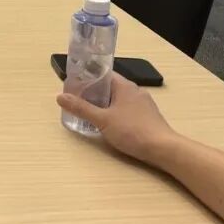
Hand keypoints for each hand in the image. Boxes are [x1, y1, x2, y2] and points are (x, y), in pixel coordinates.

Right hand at [56, 75, 175, 163]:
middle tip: (78, 102)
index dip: (87, 78)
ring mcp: (144, 104)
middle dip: (94, 93)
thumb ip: (81, 108)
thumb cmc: (132, 130)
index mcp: (124, 86)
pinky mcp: (148, 116)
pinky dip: (116, 112)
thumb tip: (60, 96)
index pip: (103, 74)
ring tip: (91, 114)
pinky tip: (111, 124)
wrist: (163, 149)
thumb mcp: (102, 120)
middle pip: (110, 87)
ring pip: (119, 99)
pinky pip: (127, 109)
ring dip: (105, 104)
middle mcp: (135, 91)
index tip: (74, 86)